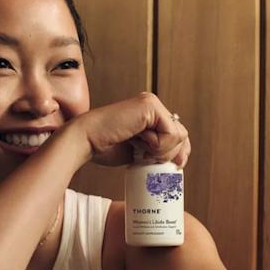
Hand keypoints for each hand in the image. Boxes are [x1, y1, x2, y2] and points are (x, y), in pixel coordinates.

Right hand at [66, 92, 190, 168]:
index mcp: (149, 114)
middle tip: (145, 157)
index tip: (170, 167)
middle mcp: (151, 105)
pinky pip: (171, 132)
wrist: (86, 140)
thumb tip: (178, 161)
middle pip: (182, 135)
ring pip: (179, 135)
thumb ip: (155, 150)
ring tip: (138, 147)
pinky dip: (158, 144)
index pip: (178, 135)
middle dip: (169, 153)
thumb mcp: (138, 152)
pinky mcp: (149, 105)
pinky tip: (137, 140)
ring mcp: (150, 103)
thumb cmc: (105, 148)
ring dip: (161, 150)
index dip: (179, 153)